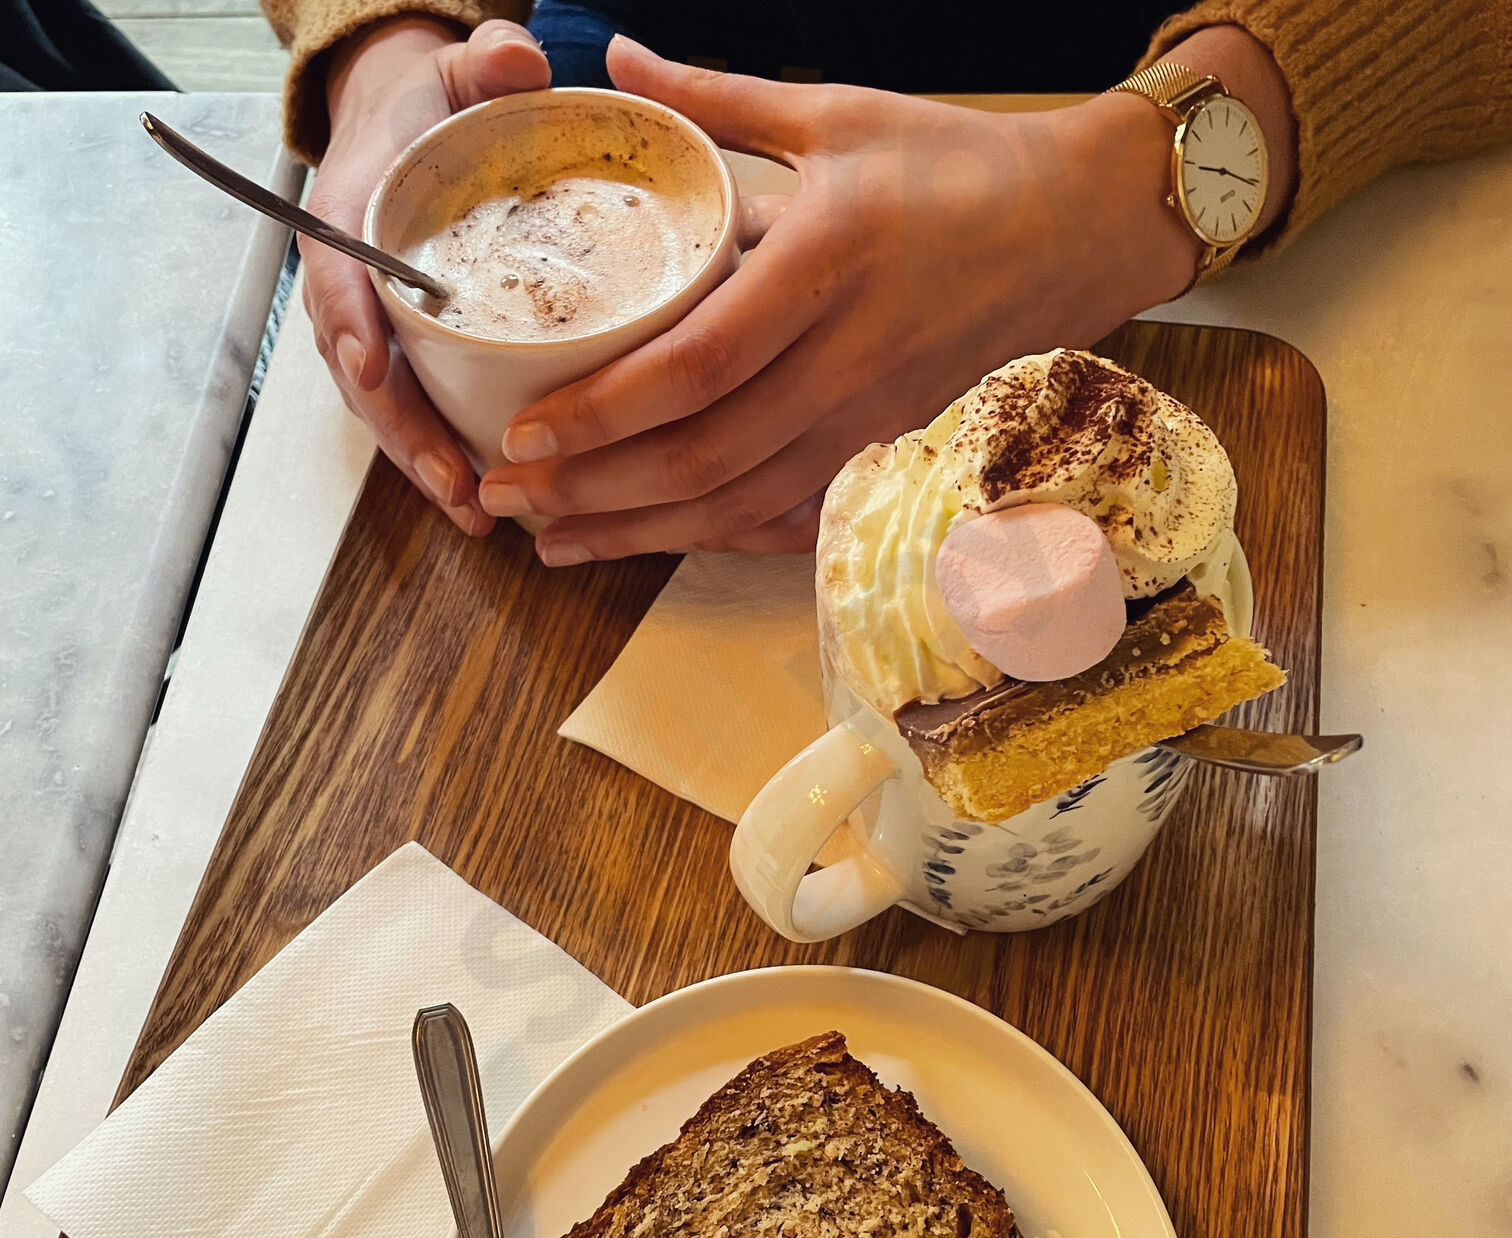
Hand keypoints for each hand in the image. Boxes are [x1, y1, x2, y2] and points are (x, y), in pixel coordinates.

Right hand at [304, 17, 549, 535]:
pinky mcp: (404, 358)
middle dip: (406, 436)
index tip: (376, 373)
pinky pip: (414, 413)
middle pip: (364, 375)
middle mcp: (353, 285)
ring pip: (387, 411)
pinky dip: (441, 459)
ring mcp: (374, 330)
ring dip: (426, 467)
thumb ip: (482, 64)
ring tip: (477, 516)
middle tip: (456, 488)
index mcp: (352, 218)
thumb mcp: (453, 73)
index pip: (341, 279)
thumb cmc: (429, 113)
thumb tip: (518, 61)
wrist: (407, 135)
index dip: (354, 327)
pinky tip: (484, 503)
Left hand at [479, 36, 1199, 563]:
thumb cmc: (951, 166)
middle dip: (595, 491)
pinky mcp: (877, 443)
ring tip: (554, 543)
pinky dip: (710, 537)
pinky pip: (784, 511)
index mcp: (824, 265)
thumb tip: (614, 58)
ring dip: (639, 532)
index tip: (524, 433)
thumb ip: (715, 99)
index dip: (605, 411)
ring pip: (738, 503)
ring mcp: (866, 416)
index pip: (698, 365)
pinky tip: (648, 544)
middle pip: (704, 456)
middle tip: (506, 502)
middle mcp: (845, 359)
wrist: (1069, 233)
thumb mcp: (835, 115)